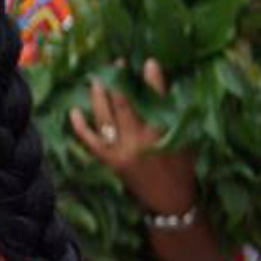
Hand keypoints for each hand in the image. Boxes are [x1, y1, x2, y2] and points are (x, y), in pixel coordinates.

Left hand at [70, 58, 197, 215]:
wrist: (169, 199)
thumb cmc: (181, 164)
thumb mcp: (185, 137)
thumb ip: (173, 113)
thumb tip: (158, 85)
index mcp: (165, 131)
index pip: (156, 99)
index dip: (150, 79)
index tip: (146, 62)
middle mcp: (141, 139)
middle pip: (125, 104)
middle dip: (119, 82)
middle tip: (115, 64)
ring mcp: (122, 150)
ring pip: (105, 117)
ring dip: (98, 97)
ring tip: (95, 80)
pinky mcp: (110, 160)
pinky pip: (91, 141)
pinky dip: (81, 126)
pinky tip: (74, 111)